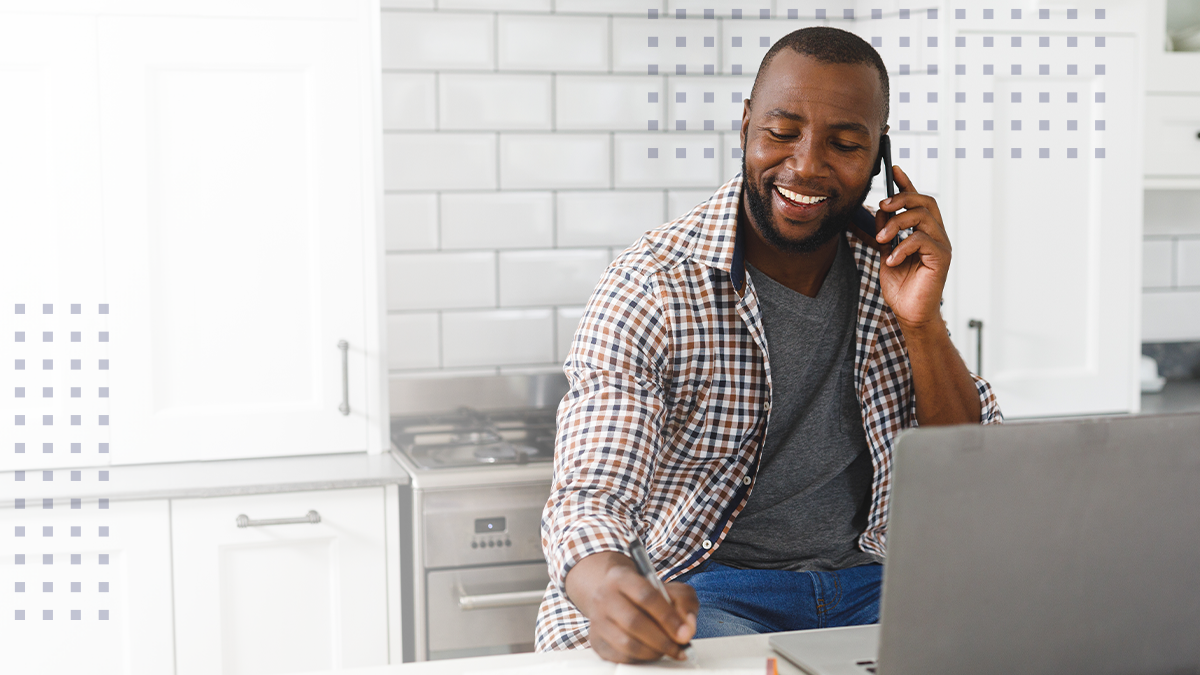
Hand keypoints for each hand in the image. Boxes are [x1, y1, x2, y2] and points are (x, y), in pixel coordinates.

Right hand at [564, 551, 698, 662]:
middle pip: (634, 622)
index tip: (684, 633)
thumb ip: (685, 603)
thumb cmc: (646, 594)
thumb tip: (687, 627)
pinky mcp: (596, 640)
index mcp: (621, 577)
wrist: (616, 597)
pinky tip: (651, 651)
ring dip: (653, 651)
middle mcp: (604, 596)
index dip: (667, 617)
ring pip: (627, 643)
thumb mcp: (670, 589)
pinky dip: (641, 658)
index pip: (645, 596)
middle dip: (663, 640)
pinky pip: (621, 656)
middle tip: (679, 647)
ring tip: (667, 649)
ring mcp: (597, 620)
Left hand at [852, 165, 951, 329]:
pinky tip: (891, 260)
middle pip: (925, 201)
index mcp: (924, 231)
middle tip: (881, 207)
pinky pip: (921, 240)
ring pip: (923, 217)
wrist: (909, 313)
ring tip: (881, 240)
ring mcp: (941, 245)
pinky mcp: (941, 258)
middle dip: (902, 198)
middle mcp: (936, 234)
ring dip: (897, 224)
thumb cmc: (900, 285)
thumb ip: (885, 231)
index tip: (894, 169)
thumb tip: (878, 210)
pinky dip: (901, 247)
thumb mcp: (886, 252)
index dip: (907, 183)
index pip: (918, 200)